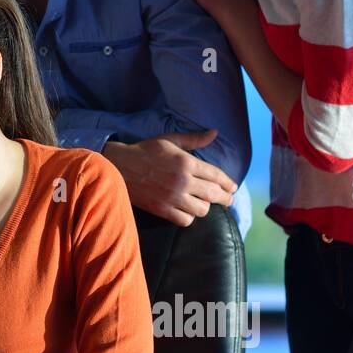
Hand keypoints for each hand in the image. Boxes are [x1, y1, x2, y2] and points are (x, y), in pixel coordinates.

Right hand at [103, 131, 237, 226]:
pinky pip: (185, 219)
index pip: (216, 175)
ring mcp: (172, 197)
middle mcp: (182, 181)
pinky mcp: (162, 209)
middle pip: (214, 194)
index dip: (228, 183)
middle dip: (225, 198)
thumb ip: (194, 139)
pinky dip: (190, 216)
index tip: (233, 187)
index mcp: (186, 162)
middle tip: (228, 200)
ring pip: (202, 209)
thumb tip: (215, 133)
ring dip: (205, 206)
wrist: (120, 166)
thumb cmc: (146, 151)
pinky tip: (188, 210)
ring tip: (205, 203)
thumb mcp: (170, 140)